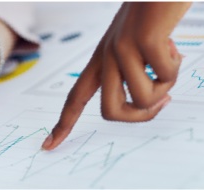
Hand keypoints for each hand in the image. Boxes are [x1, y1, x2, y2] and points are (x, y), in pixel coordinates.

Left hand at [42, 2, 190, 149]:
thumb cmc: (151, 17)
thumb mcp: (136, 49)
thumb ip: (135, 75)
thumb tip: (150, 103)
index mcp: (100, 61)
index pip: (74, 99)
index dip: (62, 126)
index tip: (47, 146)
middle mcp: (105, 57)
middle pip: (109, 112)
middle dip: (141, 117)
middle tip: (164, 101)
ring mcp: (121, 49)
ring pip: (143, 99)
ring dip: (166, 87)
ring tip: (171, 60)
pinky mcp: (142, 41)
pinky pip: (165, 76)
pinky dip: (176, 66)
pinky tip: (173, 43)